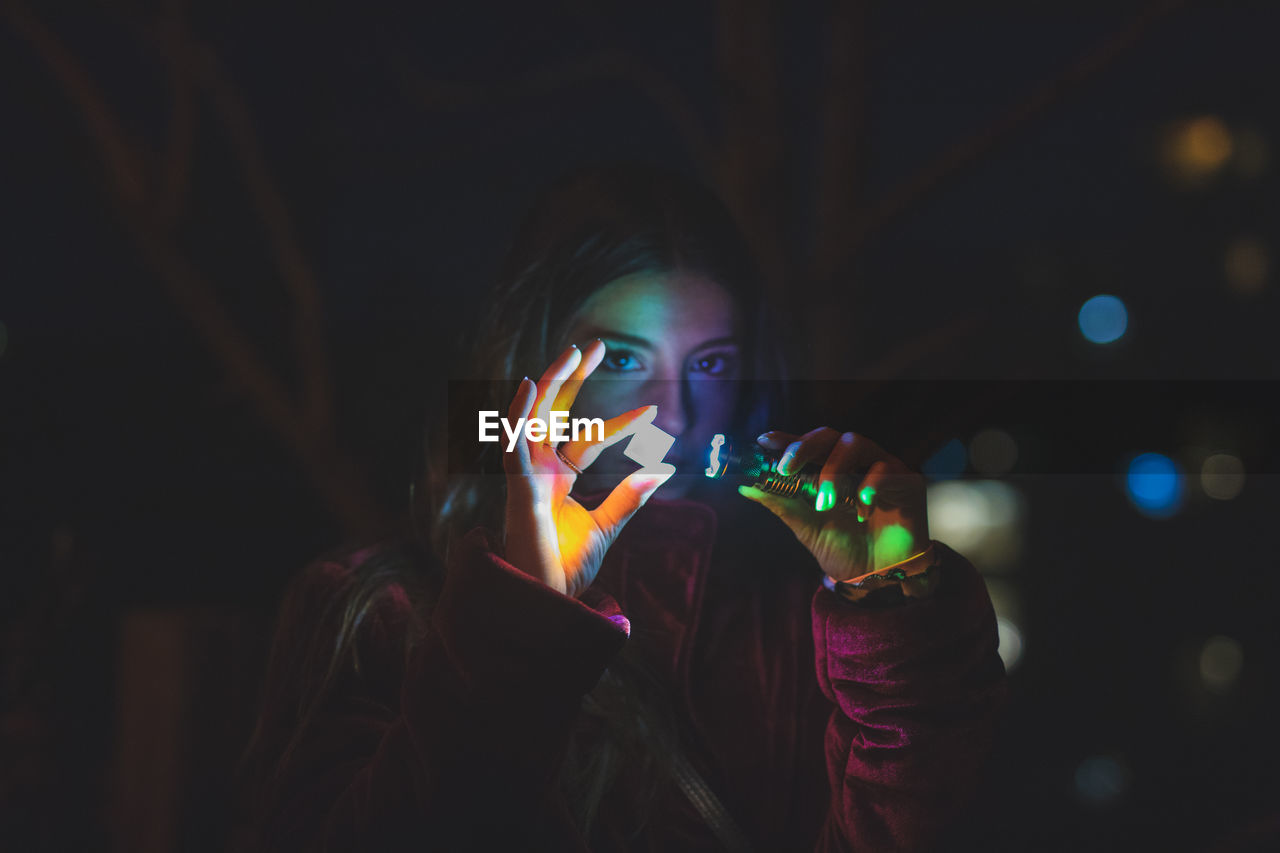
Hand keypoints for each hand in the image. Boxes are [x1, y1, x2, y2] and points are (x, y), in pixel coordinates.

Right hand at [502, 341, 675, 596]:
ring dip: (552, 381)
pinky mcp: (516, 486)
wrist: (547, 598)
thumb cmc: (566, 566)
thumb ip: (629, 497)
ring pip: (534, 416)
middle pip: (554, 411)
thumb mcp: (606, 526)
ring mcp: (525, 474)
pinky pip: (513, 442)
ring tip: (574, 351)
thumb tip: (662, 470)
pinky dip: (518, 413)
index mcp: (558, 476)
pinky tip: (530, 385)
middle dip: (572, 377)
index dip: (620, 422)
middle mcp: (539, 468)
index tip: (653, 410)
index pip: (590, 437)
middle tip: (596, 344)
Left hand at [738, 428, 929, 581]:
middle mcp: (853, 461)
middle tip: (787, 469)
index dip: (785, 439)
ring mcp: (879, 466)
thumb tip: (745, 487)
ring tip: (825, 502)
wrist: (879, 577)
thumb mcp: (806, 526)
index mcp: (827, 468)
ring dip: (834, 471)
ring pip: (855, 443)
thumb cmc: (843, 548)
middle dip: (804, 447)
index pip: (806, 444)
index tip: (764, 442)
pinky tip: (861, 509)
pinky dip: (869, 485)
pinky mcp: (906, 479)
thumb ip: (781, 503)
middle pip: (828, 435)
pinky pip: (886, 467)